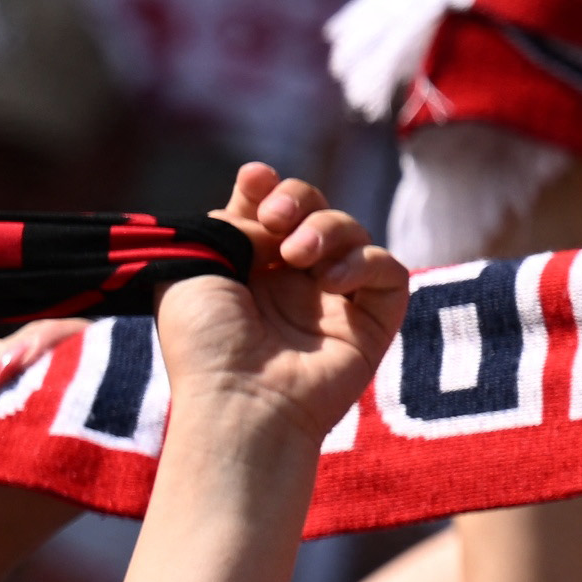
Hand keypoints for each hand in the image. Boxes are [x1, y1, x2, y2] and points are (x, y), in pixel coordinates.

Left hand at [153, 167, 406, 448]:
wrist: (239, 400)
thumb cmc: (205, 344)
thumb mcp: (193, 269)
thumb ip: (233, 224)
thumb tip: (275, 220)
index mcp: (245, 266)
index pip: (268, 207)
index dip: (267, 187)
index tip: (257, 181)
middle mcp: (292, 277)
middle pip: (314, 208)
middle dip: (298, 198)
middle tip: (278, 219)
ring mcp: (335, 297)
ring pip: (352, 230)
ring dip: (326, 228)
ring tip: (298, 256)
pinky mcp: (373, 318)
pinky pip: (388, 269)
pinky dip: (364, 262)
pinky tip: (331, 281)